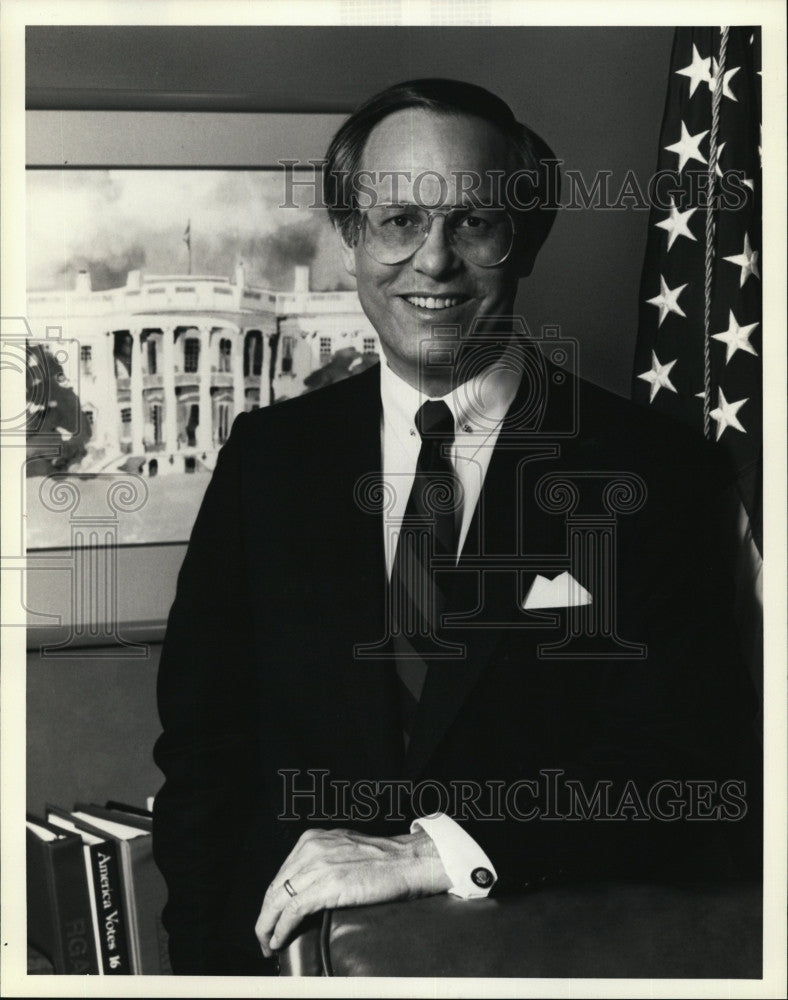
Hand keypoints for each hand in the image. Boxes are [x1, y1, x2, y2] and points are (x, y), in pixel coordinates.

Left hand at [255, 826, 450, 955]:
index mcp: (312, 839)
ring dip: (267, 927)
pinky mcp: (326, 885)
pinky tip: (279, 940)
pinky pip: (292, 911)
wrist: (408, 861)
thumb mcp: (343, 850)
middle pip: (275, 887)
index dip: (271, 901)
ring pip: (277, 900)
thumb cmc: (383, 860)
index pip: (281, 875)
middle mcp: (310, 848)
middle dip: (265, 916)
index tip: (269, 919)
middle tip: (263, 937)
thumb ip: (322, 861)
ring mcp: (317, 866)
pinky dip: (280, 929)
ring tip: (268, 944)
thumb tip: (307, 886)